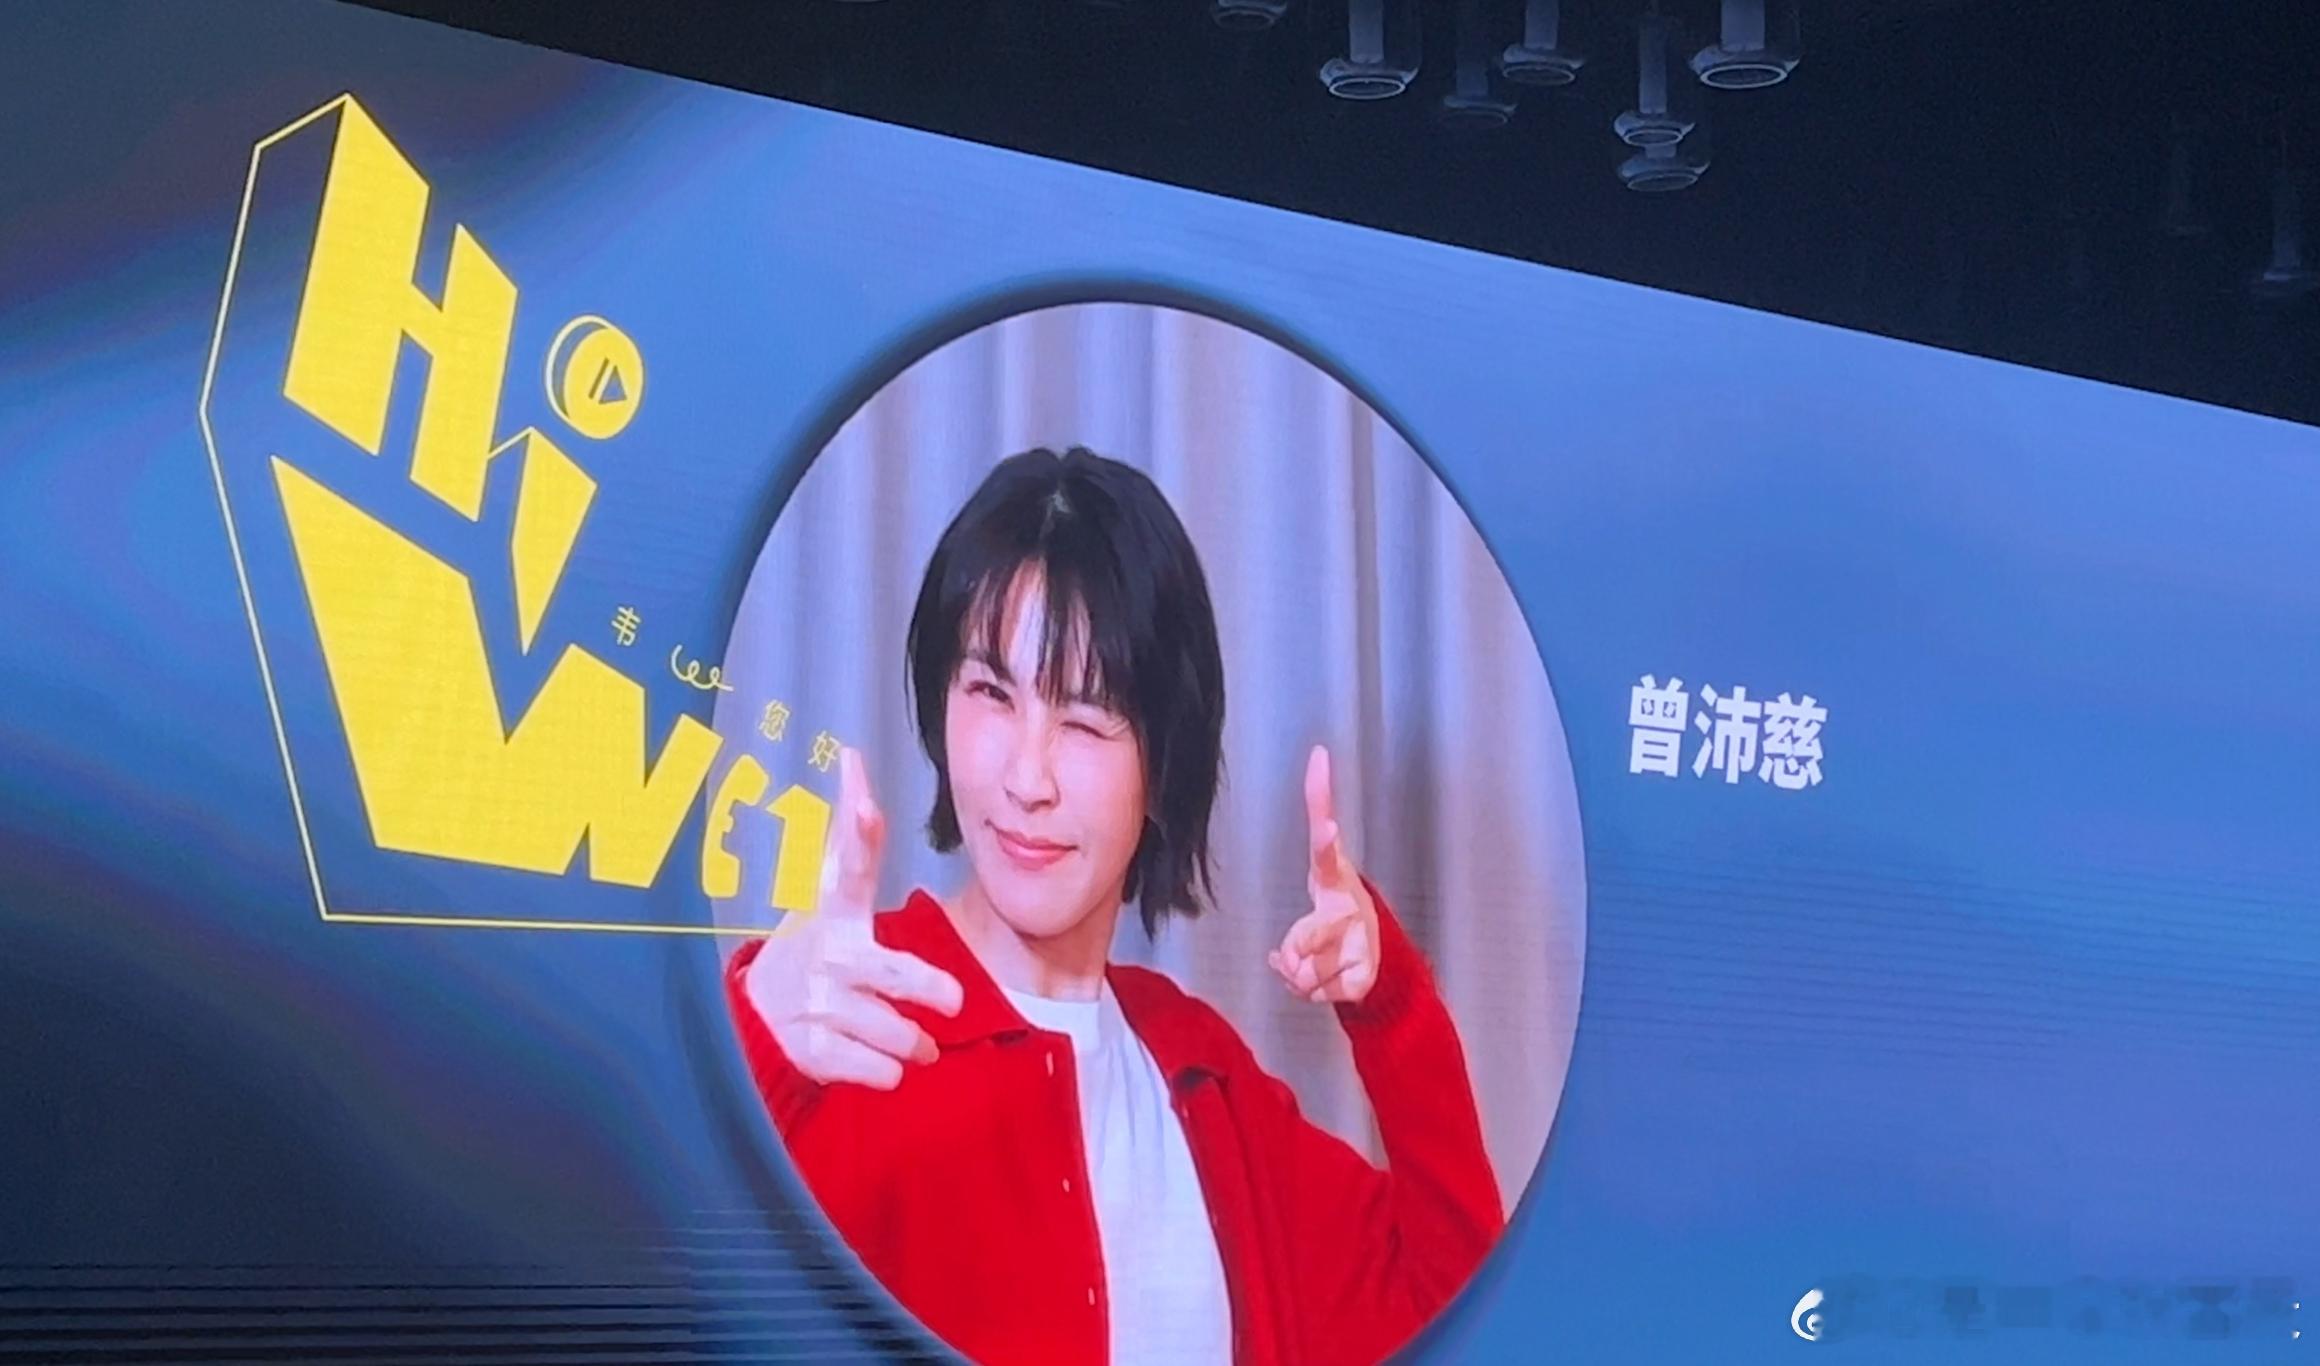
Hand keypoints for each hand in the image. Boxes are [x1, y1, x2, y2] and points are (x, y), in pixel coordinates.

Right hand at [744, 747, 963, 1088]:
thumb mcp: (828, 894)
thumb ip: (854, 837)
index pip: (847, 865)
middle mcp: (826, 956)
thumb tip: (853, 756)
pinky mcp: (812, 1053)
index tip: (864, 799)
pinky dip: (888, 1071)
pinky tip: (872, 1058)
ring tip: (908, 1039)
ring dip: (914, 1043)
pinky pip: (882, 1071)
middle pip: (903, 977)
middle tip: (950, 1001)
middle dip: (936, 992)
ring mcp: (817, 1006)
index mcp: (833, 912)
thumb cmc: (813, 947)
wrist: (750, 1019)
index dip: (856, 832)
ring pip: (902, 1034)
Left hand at [1267, 745, 1380, 1005]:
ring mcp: (1362, 947)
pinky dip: (1307, 991)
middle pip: (1311, 933)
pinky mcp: (1364, 977)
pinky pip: (1315, 994)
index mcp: (1337, 882)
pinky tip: (1316, 978)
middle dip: (1295, 946)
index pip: (1328, 857)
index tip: (1328, 826)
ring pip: (1304, 972)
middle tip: (1287, 954)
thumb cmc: (1339, 900)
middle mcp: (1352, 913)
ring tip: (1303, 960)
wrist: (1372, 945)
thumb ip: (1317, 817)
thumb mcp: (1326, 860)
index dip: (1325, 841)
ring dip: (1293, 972)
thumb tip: (1314, 779)